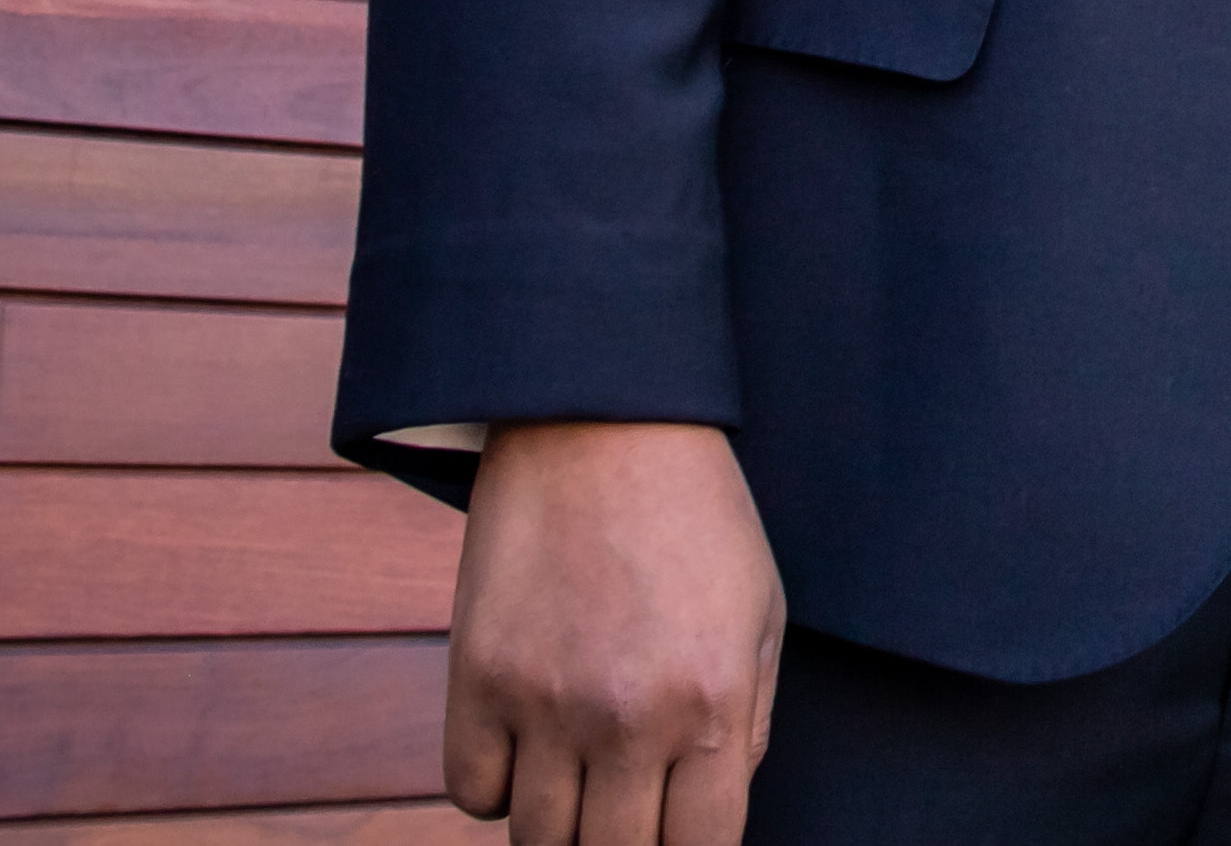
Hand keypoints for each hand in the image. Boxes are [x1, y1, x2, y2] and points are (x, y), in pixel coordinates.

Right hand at [440, 420, 788, 845]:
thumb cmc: (697, 518)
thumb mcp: (759, 614)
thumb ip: (747, 724)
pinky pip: (471, 792)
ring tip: (578, 783)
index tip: (681, 838)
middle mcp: (629, 718)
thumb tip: (713, 805)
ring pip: (538, 840)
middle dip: (625, 844)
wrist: (603, 425)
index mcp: (713, 703)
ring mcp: (546, 703)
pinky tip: (525, 748)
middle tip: (625, 813)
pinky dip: (496, 789)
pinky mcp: (478, 677)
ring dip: (560, 825)